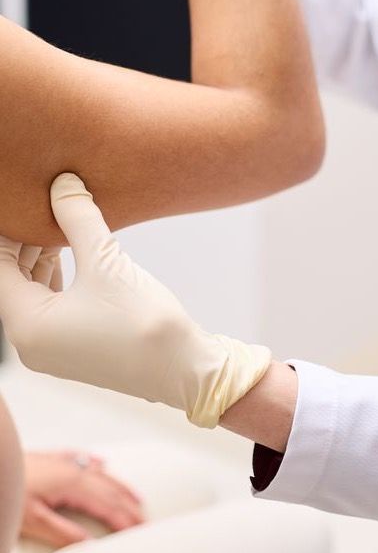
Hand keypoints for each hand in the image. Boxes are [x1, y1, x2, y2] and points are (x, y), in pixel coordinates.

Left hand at [0, 174, 271, 428]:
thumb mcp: (108, 262)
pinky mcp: (73, 348)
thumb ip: (80, 220)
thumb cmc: (144, 322)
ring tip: (60, 224)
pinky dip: (56, 278)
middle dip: (26, 242)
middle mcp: (29, 342)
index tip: (26, 202)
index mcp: (25, 325)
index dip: (10, 231)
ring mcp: (51, 349)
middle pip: (11, 281)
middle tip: (43, 205)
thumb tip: (64, 184)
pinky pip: (50, 307)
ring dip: (42, 259)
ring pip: (31, 293)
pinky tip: (76, 255)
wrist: (184, 368)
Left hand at [21, 451, 144, 547]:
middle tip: (145, 519)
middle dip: (130, 506)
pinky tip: (103, 463)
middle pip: (111, 490)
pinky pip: (85, 460)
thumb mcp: (33, 520)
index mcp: (74, 485)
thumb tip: (88, 543)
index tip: (139, 529)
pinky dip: (99, 465)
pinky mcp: (55, 458)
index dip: (124, 519)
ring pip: (103, 474)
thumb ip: (63, 532)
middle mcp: (76, 470)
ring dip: (121, 487)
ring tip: (136, 498)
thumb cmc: (8, 490)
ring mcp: (67, 462)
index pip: (107, 506)